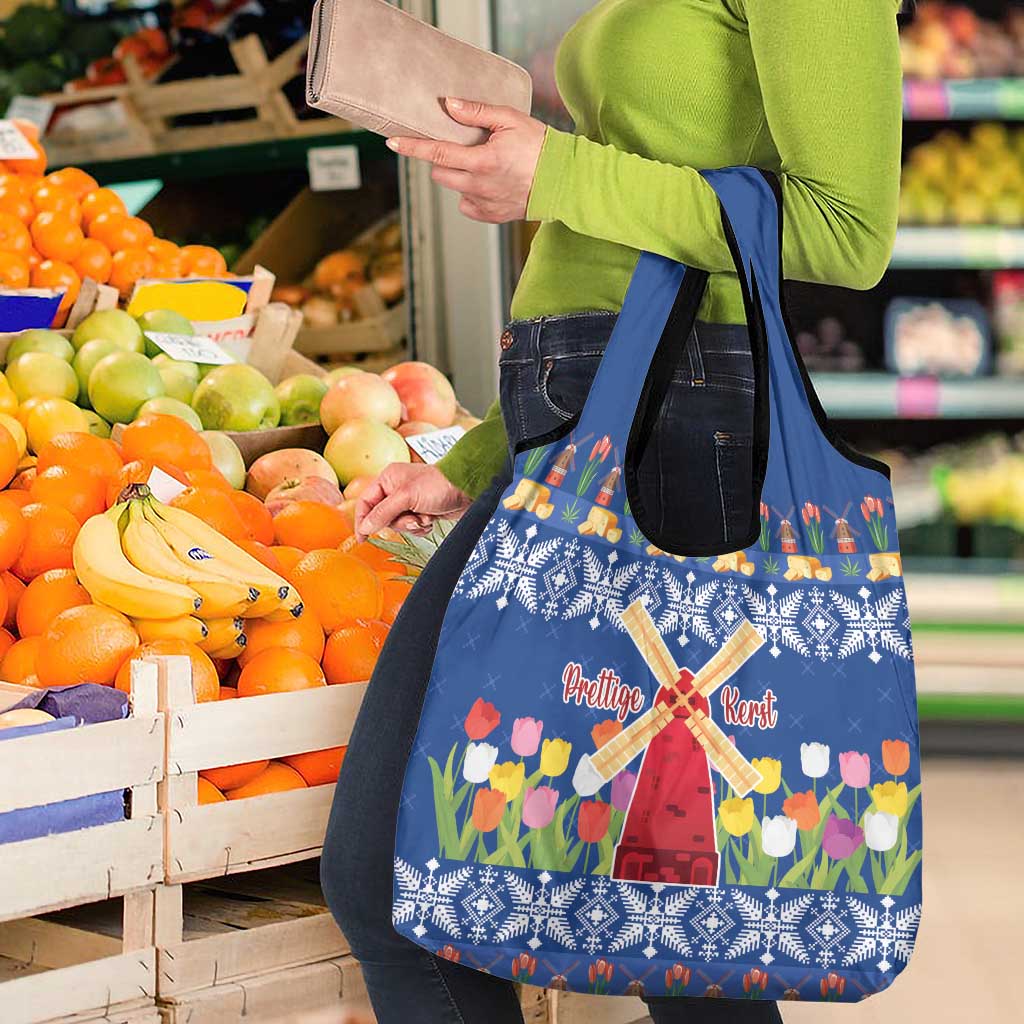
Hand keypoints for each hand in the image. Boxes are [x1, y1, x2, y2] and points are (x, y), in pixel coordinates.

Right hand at [354, 463, 471, 539]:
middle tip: (412, 519)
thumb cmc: (438, 485)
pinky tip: (431, 519)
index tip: (362, 538)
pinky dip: (421, 527)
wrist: (467, 489)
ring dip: (412, 525)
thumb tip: (365, 527)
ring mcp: (409, 501)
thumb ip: (383, 512)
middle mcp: (396, 489)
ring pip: (398, 524)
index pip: (365, 502)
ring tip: (425, 517)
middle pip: (382, 517)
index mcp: (388, 479)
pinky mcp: (421, 511)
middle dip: (398, 522)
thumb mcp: (406, 497)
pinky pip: (412, 527)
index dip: (362, 520)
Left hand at [385, 97, 546, 222]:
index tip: (393, 143)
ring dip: (458, 175)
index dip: (412, 147)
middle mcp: (479, 186)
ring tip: (481, 164)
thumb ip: (476, 112)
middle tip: (460, 147)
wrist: (564, 181)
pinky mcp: (491, 216)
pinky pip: (467, 204)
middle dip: (442, 159)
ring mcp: (484, 204)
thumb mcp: (510, 119)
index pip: (437, 153)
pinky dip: (471, 193)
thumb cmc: (540, 146)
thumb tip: (448, 105)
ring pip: (454, 188)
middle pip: (440, 173)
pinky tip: (488, 183)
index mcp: (482, 161)